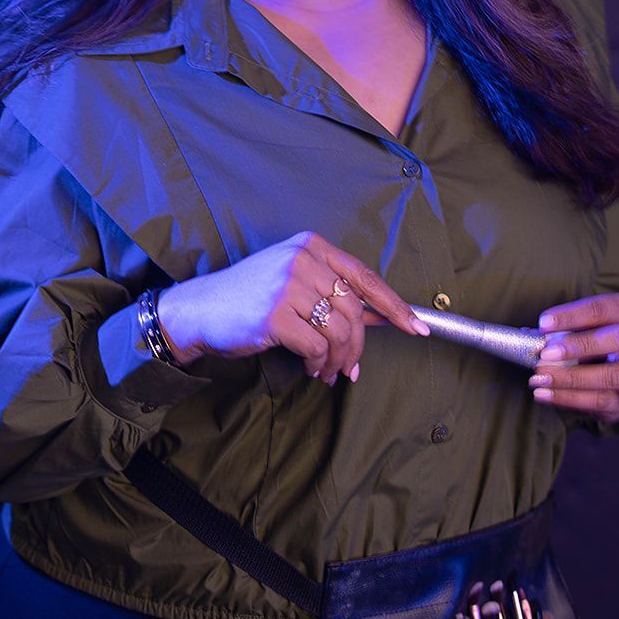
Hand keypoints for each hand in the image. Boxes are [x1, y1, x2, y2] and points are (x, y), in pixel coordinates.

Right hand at [155, 231, 429, 383]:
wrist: (200, 311)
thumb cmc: (250, 299)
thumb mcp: (295, 285)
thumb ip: (336, 295)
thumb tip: (384, 314)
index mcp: (311, 246)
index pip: (365, 276)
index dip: (396, 306)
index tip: (418, 328)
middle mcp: (301, 260)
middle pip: (355, 310)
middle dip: (358, 347)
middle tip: (352, 369)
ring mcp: (286, 286)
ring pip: (340, 331)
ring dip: (339, 360)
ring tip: (328, 372)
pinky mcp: (274, 315)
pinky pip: (317, 347)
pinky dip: (320, 364)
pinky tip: (312, 369)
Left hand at [528, 292, 618, 424]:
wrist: (612, 369)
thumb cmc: (589, 338)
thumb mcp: (577, 327)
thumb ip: (557, 330)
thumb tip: (527, 337)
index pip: (603, 308)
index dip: (573, 315)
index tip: (543, 323)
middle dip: (582, 345)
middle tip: (546, 353)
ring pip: (612, 376)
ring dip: (571, 378)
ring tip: (538, 378)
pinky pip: (601, 401)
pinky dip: (569, 398)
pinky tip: (544, 394)